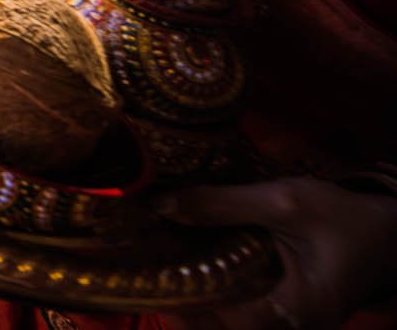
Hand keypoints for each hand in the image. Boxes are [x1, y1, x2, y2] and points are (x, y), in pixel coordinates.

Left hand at [165, 178, 396, 328]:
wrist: (392, 232)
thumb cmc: (347, 219)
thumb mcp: (285, 202)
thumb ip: (223, 204)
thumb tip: (161, 206)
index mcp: (298, 311)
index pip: (229, 321)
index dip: (186, 302)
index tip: (150, 278)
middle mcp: (293, 327)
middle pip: (225, 326)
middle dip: (186, 302)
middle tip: (148, 273)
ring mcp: (290, 322)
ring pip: (232, 319)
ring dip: (199, 296)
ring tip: (161, 268)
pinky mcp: (285, 308)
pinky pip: (244, 307)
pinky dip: (217, 290)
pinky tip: (192, 264)